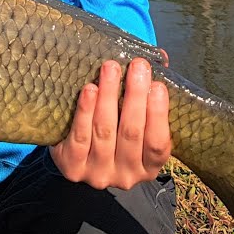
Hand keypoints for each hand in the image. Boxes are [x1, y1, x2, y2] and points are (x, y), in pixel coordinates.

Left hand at [51, 58, 171, 189]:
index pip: (157, 143)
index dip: (158, 114)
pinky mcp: (73, 168)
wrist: (77, 154)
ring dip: (108, 96)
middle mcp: (126, 176)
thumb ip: (150, 94)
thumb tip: (161, 57)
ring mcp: (99, 174)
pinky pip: (79, 137)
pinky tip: (90, 90)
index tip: (158, 85)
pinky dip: (85, 111)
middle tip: (137, 66)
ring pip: (104, 131)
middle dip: (134, 95)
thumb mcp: (138, 119)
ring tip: (111, 69)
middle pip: (131, 132)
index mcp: (149, 167)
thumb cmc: (116, 128)